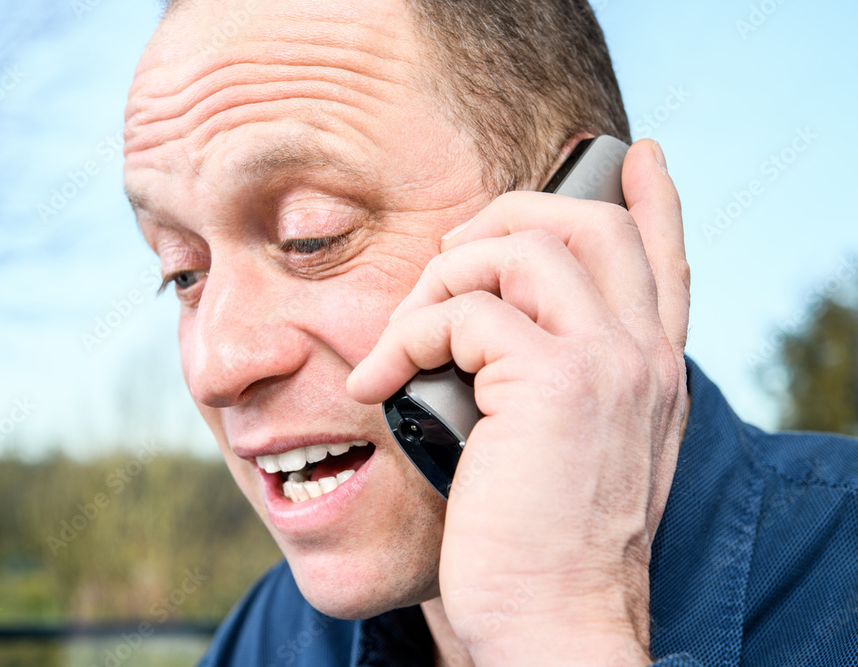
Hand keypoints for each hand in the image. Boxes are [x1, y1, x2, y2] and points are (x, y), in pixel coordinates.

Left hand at [347, 139, 689, 664]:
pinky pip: (465, 312)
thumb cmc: (541, 545)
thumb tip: (502, 336)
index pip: (665, 259)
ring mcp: (605, 362)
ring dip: (443, 278)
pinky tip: (381, 378)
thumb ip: (565, 386)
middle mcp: (642, 356)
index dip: (654, 199)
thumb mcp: (573, 454)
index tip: (638, 156)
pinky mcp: (553, 381)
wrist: (553, 621)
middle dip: (504, 217)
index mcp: (651, 373)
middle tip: (448, 258)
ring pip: (521, 248)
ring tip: (404, 334)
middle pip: (587, 224)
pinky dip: (409, 334)